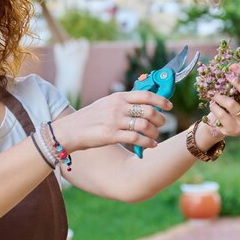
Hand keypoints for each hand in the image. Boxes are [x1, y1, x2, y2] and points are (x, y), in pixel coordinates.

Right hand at [50, 91, 172, 152]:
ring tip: (155, 136)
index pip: (145, 95)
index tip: (169, 106)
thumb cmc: (90, 118)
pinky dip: (148, 143)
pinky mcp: (111, 135)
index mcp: (118, 97)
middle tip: (162, 124)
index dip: (161, 100)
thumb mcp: (106, 104)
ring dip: (154, 132)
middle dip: (160, 118)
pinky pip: (136, 138)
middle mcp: (118, 107)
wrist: (70, 130)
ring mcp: (114, 121)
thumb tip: (144, 102)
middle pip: (149, 110)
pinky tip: (151, 145)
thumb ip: (123, 102)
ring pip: (145, 125)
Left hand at [197, 63, 239, 146]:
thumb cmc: (227, 106)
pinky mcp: (233, 130)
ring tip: (213, 95)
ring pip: (232, 105)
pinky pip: (221, 116)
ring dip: (219, 97)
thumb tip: (229, 68)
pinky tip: (212, 105)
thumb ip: (233, 85)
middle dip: (238, 83)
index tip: (233, 66)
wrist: (220, 126)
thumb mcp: (233, 95)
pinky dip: (214, 108)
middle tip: (226, 76)